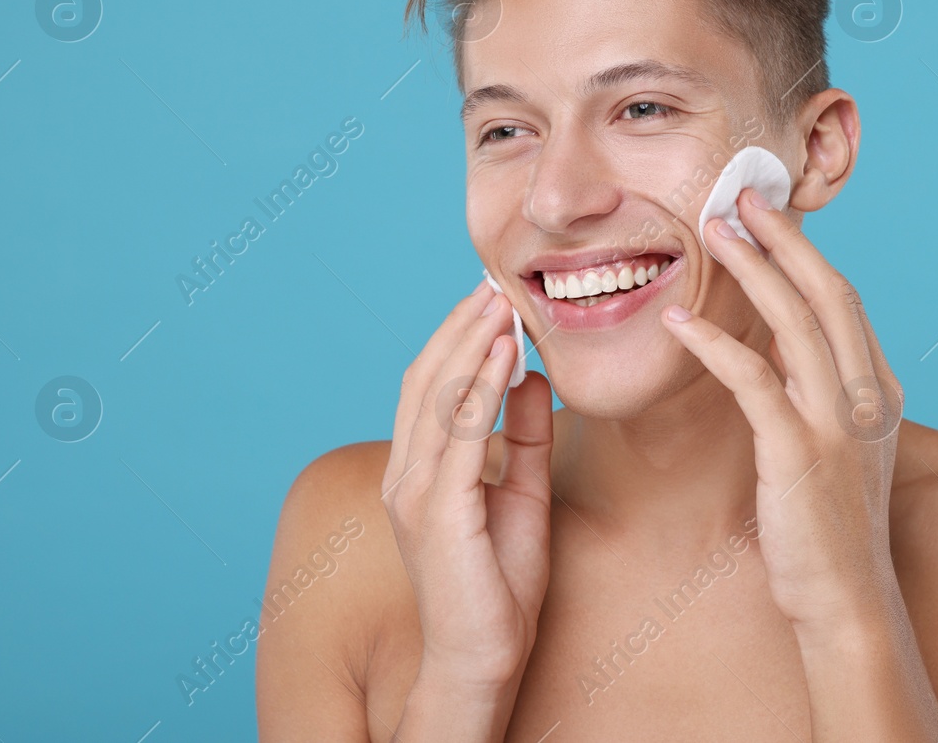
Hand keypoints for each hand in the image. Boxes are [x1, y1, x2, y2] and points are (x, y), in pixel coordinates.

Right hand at [381, 280, 553, 692]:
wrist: (486, 656)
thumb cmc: (501, 582)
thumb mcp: (522, 490)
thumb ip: (522, 435)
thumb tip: (532, 374)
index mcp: (417, 470)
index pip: (430, 385)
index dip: (457, 336)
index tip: (490, 295)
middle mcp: (405, 474)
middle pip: (425, 377)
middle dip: (460, 325)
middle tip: (493, 280)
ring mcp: (413, 491)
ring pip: (438, 395)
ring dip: (470, 341)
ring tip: (499, 300)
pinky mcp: (437, 509)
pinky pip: (459, 431)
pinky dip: (480, 384)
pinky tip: (503, 352)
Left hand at [660, 187, 904, 633]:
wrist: (847, 601)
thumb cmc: (832, 527)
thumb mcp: (843, 448)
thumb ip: (825, 394)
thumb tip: (787, 348)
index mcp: (880, 391)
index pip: (843, 300)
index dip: (805, 251)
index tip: (767, 215)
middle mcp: (868, 397)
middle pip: (827, 293)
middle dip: (783, 238)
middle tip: (740, 196)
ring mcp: (838, 424)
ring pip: (796, 322)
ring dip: (751, 269)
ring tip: (710, 231)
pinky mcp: (799, 454)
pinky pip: (753, 380)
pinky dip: (714, 343)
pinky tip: (678, 321)